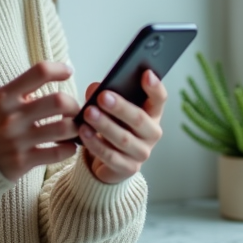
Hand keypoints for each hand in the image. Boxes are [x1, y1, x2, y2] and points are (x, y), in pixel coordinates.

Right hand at [0, 61, 80, 181]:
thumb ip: (23, 90)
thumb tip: (55, 75)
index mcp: (5, 96)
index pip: (39, 72)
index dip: (59, 69)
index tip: (69, 72)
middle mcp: (11, 116)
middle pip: (58, 101)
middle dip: (74, 105)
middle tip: (74, 110)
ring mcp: (18, 140)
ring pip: (63, 128)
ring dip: (75, 128)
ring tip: (73, 129)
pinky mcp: (23, 161)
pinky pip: (59, 153)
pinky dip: (69, 148)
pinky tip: (67, 146)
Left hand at [78, 69, 166, 183]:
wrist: (109, 161)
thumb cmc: (113, 126)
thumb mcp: (110, 109)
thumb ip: (104, 96)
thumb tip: (94, 88)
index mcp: (152, 114)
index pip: (159, 99)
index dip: (154, 87)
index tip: (146, 73)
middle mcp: (152, 133)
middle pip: (139, 119)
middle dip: (120, 107)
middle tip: (102, 96)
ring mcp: (142, 153)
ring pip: (124, 139)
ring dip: (105, 125)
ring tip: (88, 113)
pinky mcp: (128, 168)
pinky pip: (111, 157)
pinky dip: (96, 144)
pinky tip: (84, 133)